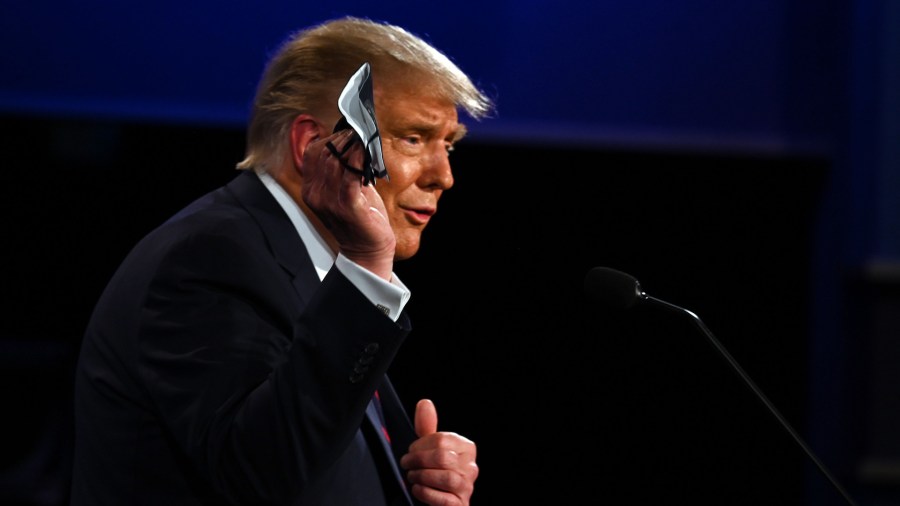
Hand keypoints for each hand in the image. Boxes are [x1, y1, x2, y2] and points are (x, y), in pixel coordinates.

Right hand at [300, 128, 394, 278]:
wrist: (367, 251)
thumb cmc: (360, 220)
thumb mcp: (344, 192)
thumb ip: (343, 171)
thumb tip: (354, 143)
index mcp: (311, 190)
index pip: (312, 153)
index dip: (330, 138)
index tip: (348, 133)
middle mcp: (315, 194)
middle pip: (325, 153)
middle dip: (344, 139)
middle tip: (361, 131)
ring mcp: (330, 201)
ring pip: (337, 160)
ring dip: (353, 145)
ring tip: (366, 137)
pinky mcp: (348, 206)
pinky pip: (351, 174)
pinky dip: (359, 159)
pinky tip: (367, 151)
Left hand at [400, 399, 477, 505]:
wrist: (444, 501)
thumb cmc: (437, 470)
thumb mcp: (431, 447)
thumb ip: (428, 427)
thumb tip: (425, 403)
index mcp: (466, 447)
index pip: (442, 440)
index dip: (420, 445)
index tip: (410, 451)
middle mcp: (471, 467)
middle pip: (442, 457)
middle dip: (418, 460)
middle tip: (406, 463)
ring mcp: (467, 487)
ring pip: (446, 478)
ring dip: (422, 476)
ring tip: (411, 476)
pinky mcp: (460, 505)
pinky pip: (444, 499)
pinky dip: (426, 493)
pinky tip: (418, 489)